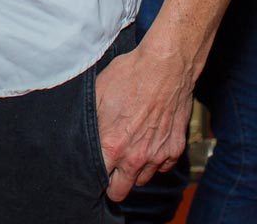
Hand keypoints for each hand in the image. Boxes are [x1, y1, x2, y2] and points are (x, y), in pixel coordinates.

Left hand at [94, 44, 192, 200]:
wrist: (165, 65)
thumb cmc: (130, 74)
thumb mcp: (98, 93)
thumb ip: (90, 121)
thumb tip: (81, 136)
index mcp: (113, 145)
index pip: (100, 180)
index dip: (96, 175)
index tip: (96, 166)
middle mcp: (136, 157)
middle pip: (121, 190)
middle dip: (114, 181)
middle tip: (112, 165)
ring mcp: (158, 155)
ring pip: (143, 179)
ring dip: (135, 169)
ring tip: (131, 148)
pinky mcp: (175, 149)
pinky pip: (162, 166)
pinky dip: (156, 159)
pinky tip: (150, 141)